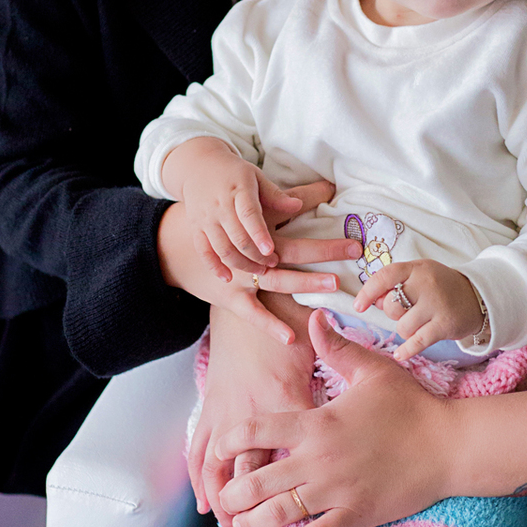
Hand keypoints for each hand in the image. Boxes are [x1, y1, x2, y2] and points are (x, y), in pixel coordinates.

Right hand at [158, 180, 360, 342]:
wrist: (173, 240)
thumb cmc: (219, 219)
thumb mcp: (250, 197)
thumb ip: (286, 196)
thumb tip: (326, 188)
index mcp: (254, 219)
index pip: (291, 215)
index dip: (315, 214)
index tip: (344, 220)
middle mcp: (248, 247)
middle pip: (289, 249)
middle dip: (322, 251)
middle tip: (352, 249)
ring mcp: (238, 273)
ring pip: (274, 280)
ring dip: (304, 283)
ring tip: (332, 285)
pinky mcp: (229, 294)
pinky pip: (252, 313)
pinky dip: (269, 325)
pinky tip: (291, 338)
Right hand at [164, 138, 324, 281]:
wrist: (197, 167)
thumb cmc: (234, 173)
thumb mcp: (256, 177)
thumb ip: (275, 195)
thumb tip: (298, 205)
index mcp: (238, 190)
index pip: (248, 214)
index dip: (259, 234)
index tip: (271, 251)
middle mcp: (219, 206)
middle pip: (236, 237)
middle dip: (255, 255)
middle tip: (273, 264)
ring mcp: (206, 219)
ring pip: (222, 248)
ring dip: (240, 264)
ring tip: (259, 271)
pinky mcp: (197, 229)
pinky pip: (204, 252)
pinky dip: (214, 267)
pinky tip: (227, 278)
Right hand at [188, 296, 320, 526]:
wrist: (245, 290)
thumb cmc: (284, 314)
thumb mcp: (319, 337)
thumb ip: (341, 352)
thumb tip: (372, 377)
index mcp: (285, 394)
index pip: (291, 445)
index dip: (299, 479)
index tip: (310, 509)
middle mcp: (253, 407)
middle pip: (253, 466)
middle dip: (257, 503)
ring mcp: (228, 408)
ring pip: (220, 463)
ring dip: (224, 498)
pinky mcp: (213, 406)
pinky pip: (202, 448)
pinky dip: (202, 476)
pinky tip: (206, 501)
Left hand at [211, 310, 452, 526]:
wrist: (450, 445)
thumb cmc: (412, 405)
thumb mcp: (373, 369)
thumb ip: (337, 347)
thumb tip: (313, 317)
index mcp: (317, 424)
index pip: (257, 431)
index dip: (229, 442)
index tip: (220, 448)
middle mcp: (319, 460)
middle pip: (257, 481)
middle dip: (232, 492)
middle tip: (224, 496)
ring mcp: (336, 492)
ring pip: (278, 514)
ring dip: (251, 522)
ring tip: (238, 525)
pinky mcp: (356, 515)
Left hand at [354, 259, 482, 361]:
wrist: (478, 297)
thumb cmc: (441, 287)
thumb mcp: (419, 276)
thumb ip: (395, 285)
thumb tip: (372, 301)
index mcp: (417, 268)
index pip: (385, 276)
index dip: (368, 292)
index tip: (359, 306)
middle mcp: (427, 283)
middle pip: (392, 306)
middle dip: (393, 315)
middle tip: (407, 312)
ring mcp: (437, 304)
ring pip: (403, 326)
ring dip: (405, 330)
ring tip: (418, 324)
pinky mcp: (445, 324)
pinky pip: (418, 341)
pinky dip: (407, 350)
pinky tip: (401, 354)